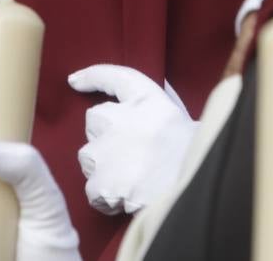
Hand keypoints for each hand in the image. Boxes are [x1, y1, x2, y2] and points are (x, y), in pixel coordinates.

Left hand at [68, 64, 197, 214]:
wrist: (197, 188)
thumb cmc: (193, 152)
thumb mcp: (180, 114)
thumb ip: (158, 99)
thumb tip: (133, 91)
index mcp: (146, 99)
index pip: (114, 77)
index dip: (92, 76)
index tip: (75, 80)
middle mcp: (120, 119)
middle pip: (94, 120)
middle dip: (105, 133)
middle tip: (130, 151)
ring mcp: (106, 151)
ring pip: (89, 157)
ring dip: (104, 166)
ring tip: (132, 177)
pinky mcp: (102, 183)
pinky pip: (93, 190)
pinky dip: (107, 197)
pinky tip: (129, 196)